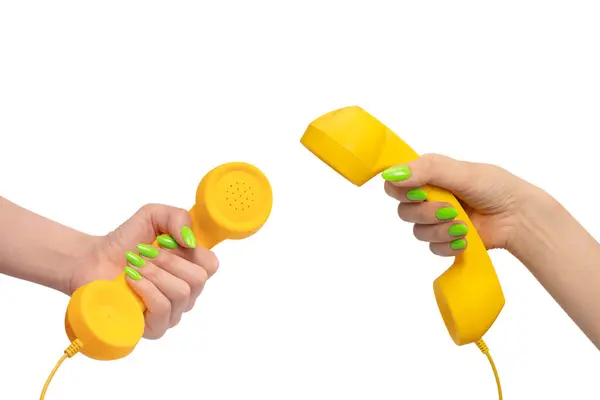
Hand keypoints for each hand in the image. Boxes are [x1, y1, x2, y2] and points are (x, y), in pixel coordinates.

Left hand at [69, 204, 218, 338]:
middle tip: (145, 253)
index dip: (192, 251)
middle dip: (168, 261)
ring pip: (181, 293)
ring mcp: (172, 313)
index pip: (211, 265)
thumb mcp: (153, 215)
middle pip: (198, 279)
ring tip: (134, 266)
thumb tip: (191, 240)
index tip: (168, 242)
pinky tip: (132, 281)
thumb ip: (178, 217)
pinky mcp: (154, 327)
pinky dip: (147, 289)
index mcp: (191, 268)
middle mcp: (187, 293)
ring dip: (154, 274)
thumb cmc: (125, 242)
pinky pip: (163, 309)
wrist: (94, 261)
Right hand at [382, 153, 545, 255]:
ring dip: (439, 230)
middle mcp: (429, 197)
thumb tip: (392, 174)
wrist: (520, 218)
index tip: (420, 194)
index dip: (401, 191)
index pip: (395, 184)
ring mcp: (437, 220)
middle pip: (403, 210)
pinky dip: (448, 245)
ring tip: (463, 226)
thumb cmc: (496, 187)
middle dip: (425, 213)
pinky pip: (432, 248)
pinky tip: (464, 240)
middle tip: (449, 210)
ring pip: (417, 231)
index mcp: (429, 175)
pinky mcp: (445, 240)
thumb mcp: (461, 172)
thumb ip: (427, 170)